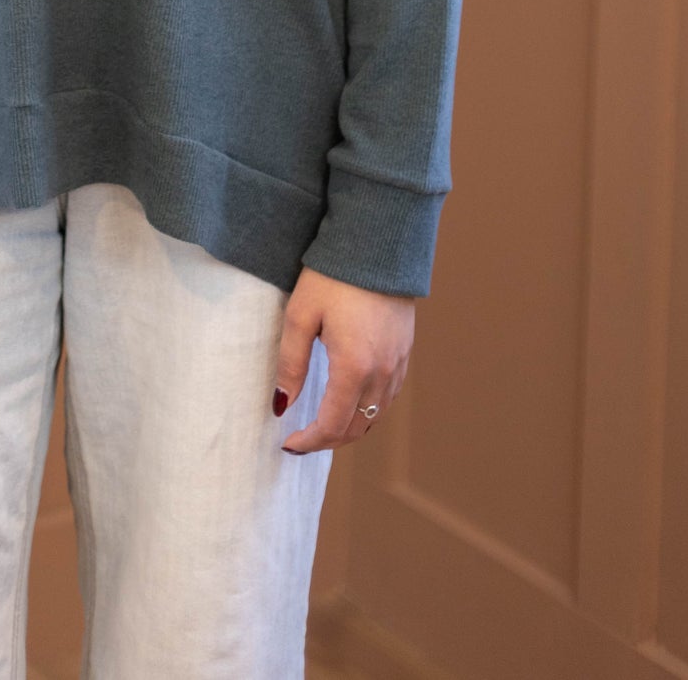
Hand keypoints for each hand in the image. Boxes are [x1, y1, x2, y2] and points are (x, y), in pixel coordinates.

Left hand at [274, 264, 413, 454]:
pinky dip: (369, 410)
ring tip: (323, 424)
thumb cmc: (332, 276)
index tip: (288, 443)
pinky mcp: (405, 352)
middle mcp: (381, 373)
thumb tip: (282, 405)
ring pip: (375, 416)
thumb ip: (290, 364)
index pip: (332, 426)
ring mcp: (398, 363)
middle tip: (302, 438)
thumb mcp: (300, 315)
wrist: (377, 244)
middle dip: (327, 440)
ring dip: (349, 428)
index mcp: (354, 368)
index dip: (309, 442)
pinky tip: (351, 402)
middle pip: (356, 428)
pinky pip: (388, 397)